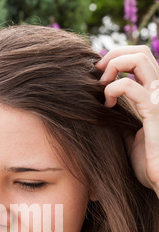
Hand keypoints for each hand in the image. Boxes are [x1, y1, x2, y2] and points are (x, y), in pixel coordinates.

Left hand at [96, 46, 158, 197]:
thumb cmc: (147, 162)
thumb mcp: (129, 135)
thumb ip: (120, 118)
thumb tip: (101, 110)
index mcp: (154, 94)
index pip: (140, 60)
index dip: (118, 58)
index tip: (99, 75)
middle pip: (141, 51)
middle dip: (114, 55)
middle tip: (97, 73)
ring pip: (139, 58)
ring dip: (113, 65)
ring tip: (102, 86)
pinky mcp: (154, 110)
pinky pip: (129, 86)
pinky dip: (112, 89)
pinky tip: (106, 104)